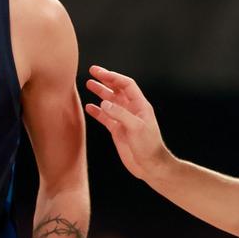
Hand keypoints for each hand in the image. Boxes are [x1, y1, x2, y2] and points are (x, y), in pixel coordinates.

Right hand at [84, 65, 169, 180]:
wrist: (151, 166)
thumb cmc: (149, 146)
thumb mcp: (136, 128)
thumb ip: (120, 114)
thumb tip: (103, 102)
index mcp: (140, 105)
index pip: (126, 85)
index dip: (113, 77)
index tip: (99, 72)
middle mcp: (132, 110)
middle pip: (117, 90)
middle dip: (105, 79)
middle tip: (92, 71)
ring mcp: (124, 120)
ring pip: (110, 102)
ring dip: (100, 93)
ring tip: (88, 84)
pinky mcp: (118, 130)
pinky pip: (105, 117)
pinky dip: (97, 111)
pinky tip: (88, 107)